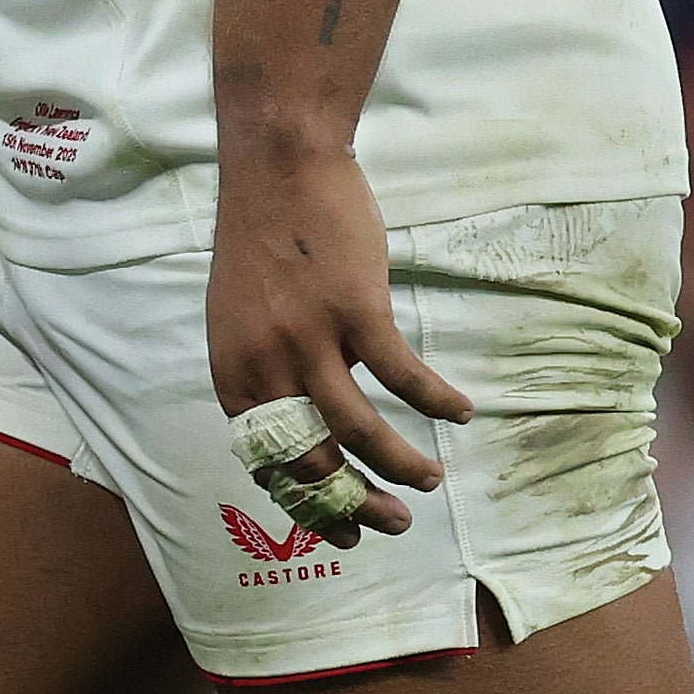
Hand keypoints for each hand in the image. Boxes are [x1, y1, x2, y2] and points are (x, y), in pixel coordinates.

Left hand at [206, 145, 471, 543]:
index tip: (343, 530)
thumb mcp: (239, 317)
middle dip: (357, 507)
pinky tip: (460, 413)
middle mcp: (265, 364)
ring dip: (401, 467)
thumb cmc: (264, 239)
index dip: (309, 504)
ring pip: (360, 432)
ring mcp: (310, 338)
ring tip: (429, 482)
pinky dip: (435, 401)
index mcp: (233, 371)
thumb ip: (263, 370)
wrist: (278, 163)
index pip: (268, 462)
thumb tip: (301, 425)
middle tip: (393, 526)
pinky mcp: (354, 309)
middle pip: (314, 461)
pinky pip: (403, 376)